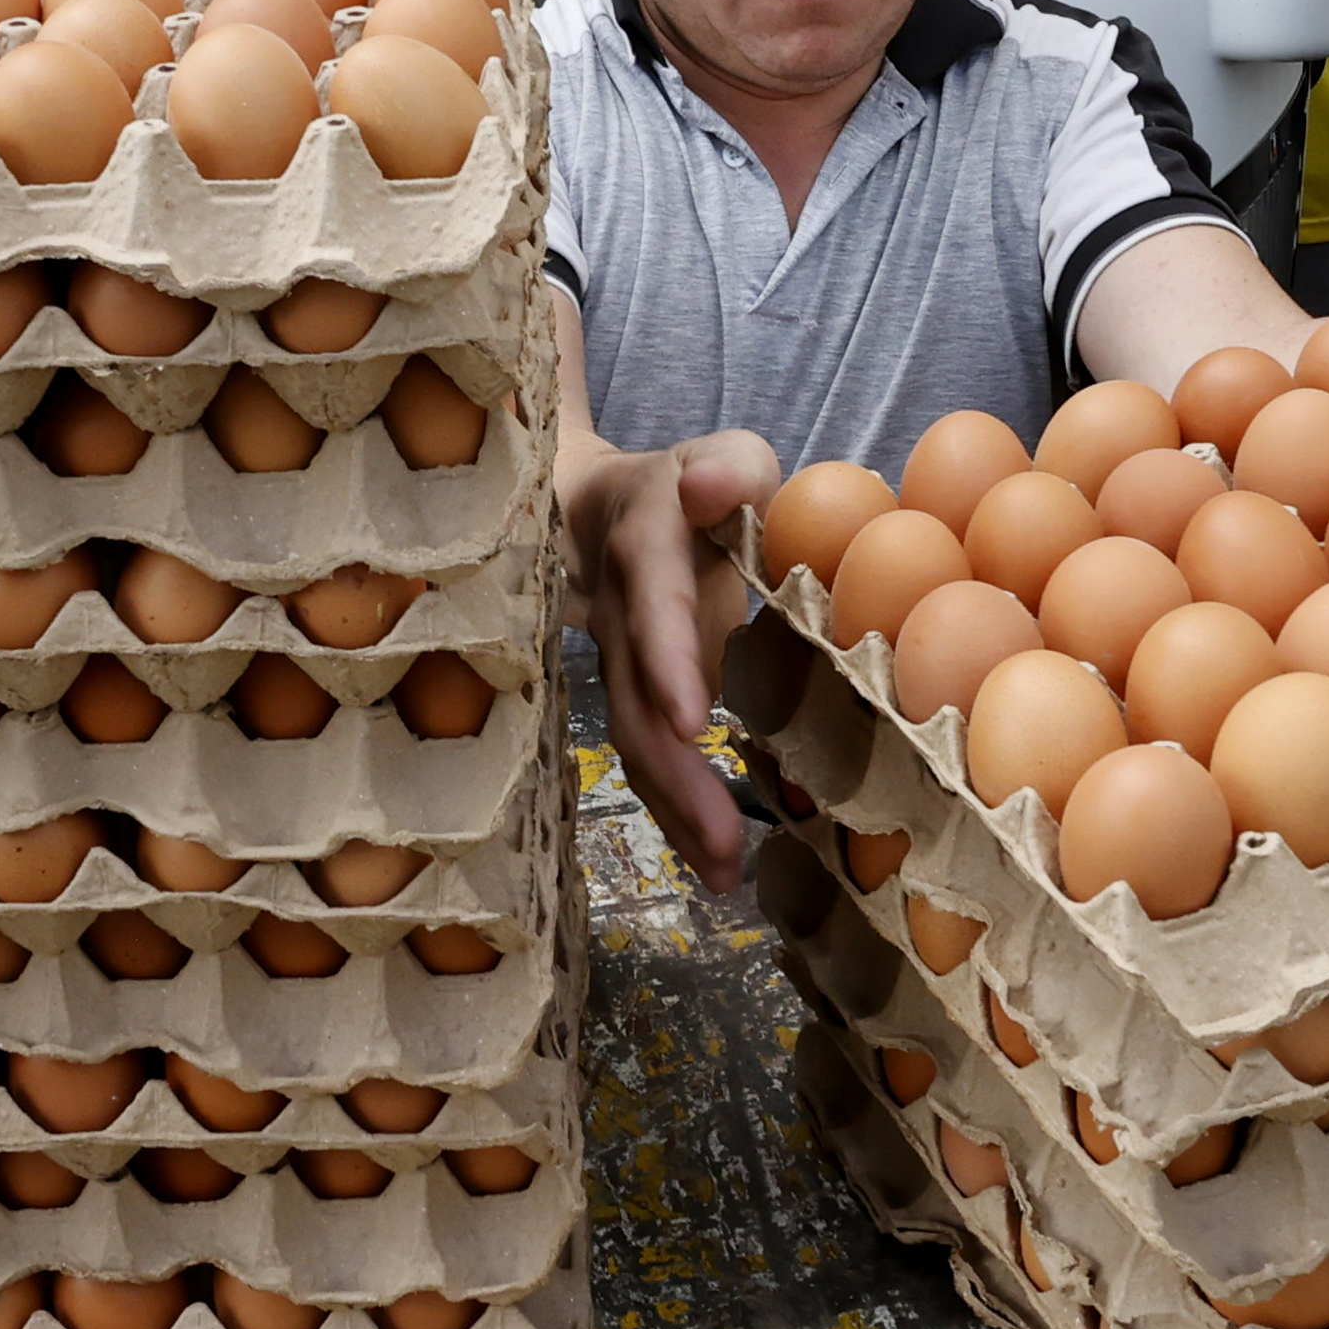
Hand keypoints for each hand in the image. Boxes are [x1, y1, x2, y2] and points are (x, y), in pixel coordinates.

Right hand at [559, 425, 780, 891]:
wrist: (596, 507)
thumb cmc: (692, 483)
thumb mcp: (723, 455)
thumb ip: (731, 466)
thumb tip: (709, 486)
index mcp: (645, 546)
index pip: (652, 603)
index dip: (667, 658)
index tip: (694, 719)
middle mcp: (617, 612)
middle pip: (633, 700)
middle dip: (674, 774)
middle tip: (724, 843)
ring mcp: (613, 661)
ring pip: (631, 740)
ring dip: (673, 810)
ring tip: (724, 873)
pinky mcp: (626, 697)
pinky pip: (642, 755)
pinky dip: (674, 810)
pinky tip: (713, 862)